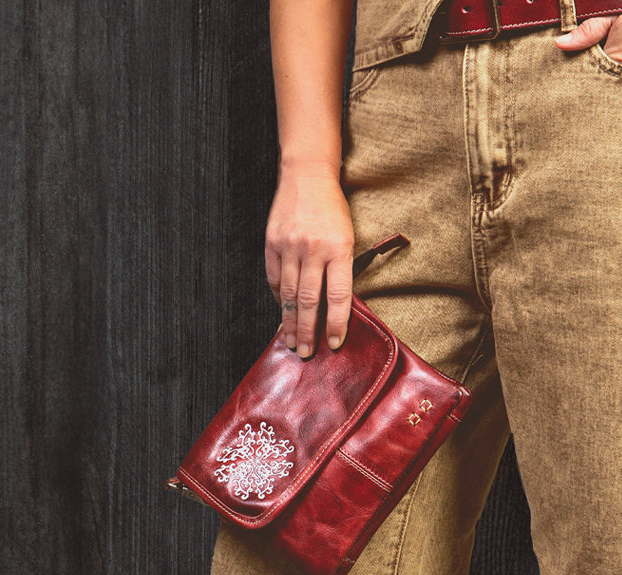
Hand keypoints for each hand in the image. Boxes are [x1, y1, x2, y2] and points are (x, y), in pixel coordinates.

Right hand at [264, 160, 354, 357]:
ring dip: (290, 321)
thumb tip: (335, 307)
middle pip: (309, 300)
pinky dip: (278, 298)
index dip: (336, 323)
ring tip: (291, 341)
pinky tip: (281, 312)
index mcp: (339, 248)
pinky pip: (274, 278)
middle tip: (307, 353)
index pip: (338, 296)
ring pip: (288, 293)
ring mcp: (290, 246)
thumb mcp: (348, 237)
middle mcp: (313, 249)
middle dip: (308, 331)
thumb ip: (342, 270)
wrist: (307, 175)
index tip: (334, 344)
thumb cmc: (333, 209)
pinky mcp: (272, 243)